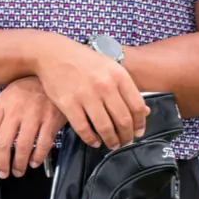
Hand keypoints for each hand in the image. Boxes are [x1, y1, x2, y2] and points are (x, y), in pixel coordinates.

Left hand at [0, 76, 66, 177]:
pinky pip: (43, 144)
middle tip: (2, 173)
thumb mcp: (9, 95)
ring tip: (18, 171)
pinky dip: (37, 157)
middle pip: (4, 143)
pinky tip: (34, 162)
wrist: (53, 74)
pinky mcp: (51, 120)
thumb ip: (0, 115)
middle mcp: (17, 109)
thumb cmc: (29, 88)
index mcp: (3, 103)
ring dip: (19, 164)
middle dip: (1, 163)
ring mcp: (35, 115)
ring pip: (23, 147)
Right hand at [32, 35, 149, 148]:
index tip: (138, 132)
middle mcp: (104, 85)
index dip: (140, 124)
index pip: (137, 106)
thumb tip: (144, 111)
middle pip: (123, 120)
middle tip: (126, 142)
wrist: (54, 54)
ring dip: (111, 141)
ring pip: (105, 127)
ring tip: (112, 144)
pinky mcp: (68, 103)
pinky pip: (84, 128)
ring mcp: (86, 95)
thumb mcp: (110, 67)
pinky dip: (91, 139)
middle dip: (127, 136)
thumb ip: (126, 88)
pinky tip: (94, 142)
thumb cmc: (84, 62)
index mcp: (118, 75)